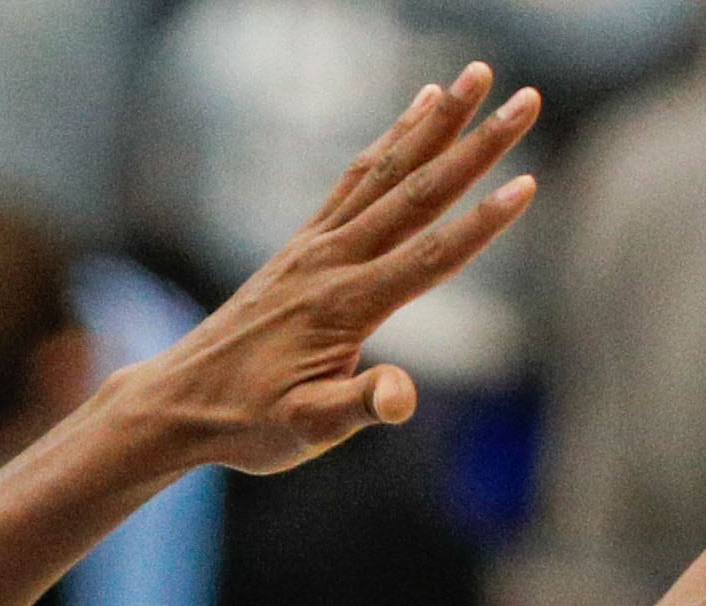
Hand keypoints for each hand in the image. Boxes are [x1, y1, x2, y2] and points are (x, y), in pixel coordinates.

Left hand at [112, 67, 544, 478]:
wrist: (177, 401)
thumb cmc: (246, 424)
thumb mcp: (305, 431)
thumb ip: (357, 408)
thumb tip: (402, 399)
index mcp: (345, 306)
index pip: (428, 259)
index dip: (481, 225)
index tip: (527, 184)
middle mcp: (332, 261)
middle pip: (417, 194)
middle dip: (477, 145)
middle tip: (528, 100)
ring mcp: (316, 244)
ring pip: (388, 170)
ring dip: (437, 121)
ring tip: (477, 75)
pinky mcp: (305, 242)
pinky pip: (356, 177)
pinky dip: (392, 139)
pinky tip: (419, 108)